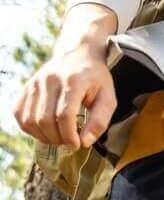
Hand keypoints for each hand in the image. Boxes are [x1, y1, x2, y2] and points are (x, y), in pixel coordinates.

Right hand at [14, 3, 117, 147]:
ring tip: (59, 137)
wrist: (78, 55)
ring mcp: (35, 83)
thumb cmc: (96, 79)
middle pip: (45, 120)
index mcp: (73, 81)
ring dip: (44, 136)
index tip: (77, 144)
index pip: (65, 115)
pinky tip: (45, 130)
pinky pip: (19, 114)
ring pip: (30, 119)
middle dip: (57, 138)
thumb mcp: (108, 98)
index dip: (69, 135)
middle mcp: (50, 80)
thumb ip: (99, 121)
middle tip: (69, 142)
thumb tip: (84, 142)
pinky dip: (30, 128)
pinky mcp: (26, 87)